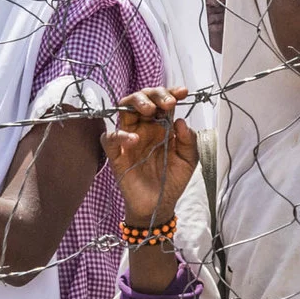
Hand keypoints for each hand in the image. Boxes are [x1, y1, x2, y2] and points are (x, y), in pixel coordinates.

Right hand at [102, 86, 198, 228]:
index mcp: (161, 126)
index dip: (170, 93)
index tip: (183, 93)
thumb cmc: (172, 180)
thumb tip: (180, 120)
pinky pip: (110, 138)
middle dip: (154, 94)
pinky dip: (119, 135)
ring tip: (150, 111)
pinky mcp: (117, 155)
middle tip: (168, 103)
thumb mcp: (188, 160)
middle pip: (142, 99)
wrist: (159, 206)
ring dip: (136, 104)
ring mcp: (129, 140)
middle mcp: (144, 128)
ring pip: (124, 110)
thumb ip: (189, 140)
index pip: (162, 102)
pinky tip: (134, 139)